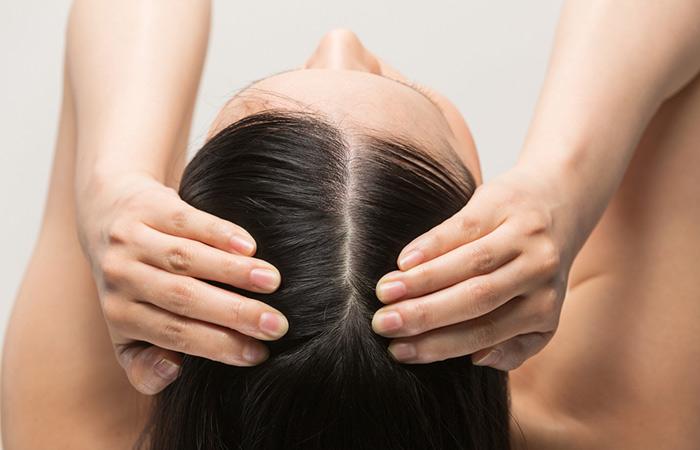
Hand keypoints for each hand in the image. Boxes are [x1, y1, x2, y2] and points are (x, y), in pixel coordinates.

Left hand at [76, 173, 287, 393]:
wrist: (107, 215)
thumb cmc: (134, 283)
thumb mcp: (127, 330)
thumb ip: (144, 366)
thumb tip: (173, 371)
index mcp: (120, 314)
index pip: (173, 334)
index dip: (217, 345)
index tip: (259, 354)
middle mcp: (121, 276)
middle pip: (182, 298)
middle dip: (234, 314)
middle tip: (276, 325)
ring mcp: (131, 239)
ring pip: (186, 259)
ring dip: (233, 272)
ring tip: (273, 282)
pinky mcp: (147, 206)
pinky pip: (186, 221)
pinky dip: (218, 233)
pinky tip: (249, 247)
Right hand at [371, 165, 578, 370]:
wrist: (558, 199)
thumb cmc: (533, 265)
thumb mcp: (538, 309)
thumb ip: (517, 341)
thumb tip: (479, 360)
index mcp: (544, 308)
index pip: (486, 333)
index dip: (440, 345)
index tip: (400, 351)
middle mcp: (539, 272)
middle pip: (476, 300)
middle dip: (425, 316)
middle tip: (382, 325)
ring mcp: (523, 236)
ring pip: (468, 265)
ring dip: (421, 281)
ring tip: (384, 293)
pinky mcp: (503, 204)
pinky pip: (462, 229)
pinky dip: (431, 246)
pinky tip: (403, 260)